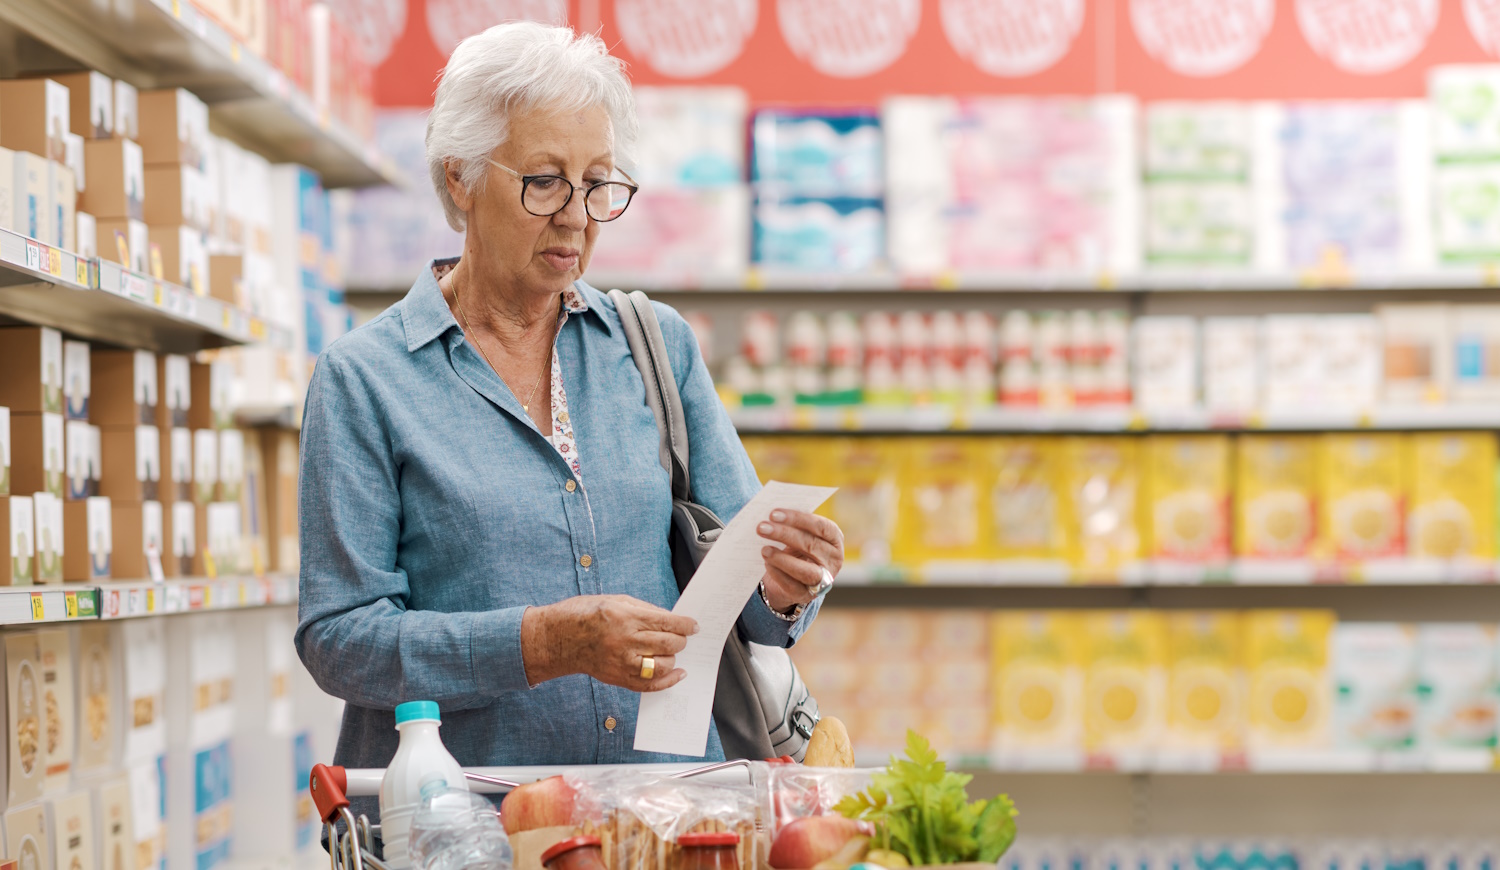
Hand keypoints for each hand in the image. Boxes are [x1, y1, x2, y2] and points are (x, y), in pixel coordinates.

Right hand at [520, 595, 696, 691]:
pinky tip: (676, 674)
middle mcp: (625, 641)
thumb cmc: (585, 614)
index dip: (686, 625)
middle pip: (668, 644)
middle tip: (683, 637)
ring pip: (662, 666)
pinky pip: (649, 685)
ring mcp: (621, 662)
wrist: (557, 638)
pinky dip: (666, 681)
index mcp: (626, 617)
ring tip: (672, 652)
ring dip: (673, 659)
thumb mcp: (616, 600)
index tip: (694, 626)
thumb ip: (645, 610)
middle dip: (681, 641)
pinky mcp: (617, 678)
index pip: (667, 623)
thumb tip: (670, 620)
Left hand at [758, 509, 844, 613]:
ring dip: (782, 559)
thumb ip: (793, 525)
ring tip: (764, 549)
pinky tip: (767, 563)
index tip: (774, 514)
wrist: (794, 576)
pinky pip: (792, 585)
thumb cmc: (797, 547)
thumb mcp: (800, 534)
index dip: (798, 519)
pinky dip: (778, 573)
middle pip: (811, 545)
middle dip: (784, 535)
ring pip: (806, 570)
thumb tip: (772, 516)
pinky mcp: (807, 595)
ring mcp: (823, 580)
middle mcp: (833, 559)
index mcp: (835, 538)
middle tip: (761, 528)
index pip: (821, 526)